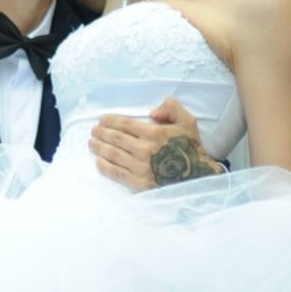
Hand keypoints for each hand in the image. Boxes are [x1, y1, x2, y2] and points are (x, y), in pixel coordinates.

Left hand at [90, 97, 208, 191]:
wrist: (199, 177)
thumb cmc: (191, 148)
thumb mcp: (187, 121)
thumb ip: (171, 108)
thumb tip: (152, 112)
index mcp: (154, 133)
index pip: (125, 125)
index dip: (111, 121)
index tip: (102, 120)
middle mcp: (144, 150)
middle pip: (115, 139)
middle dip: (102, 133)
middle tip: (94, 130)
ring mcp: (141, 168)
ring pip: (113, 155)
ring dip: (99, 147)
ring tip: (92, 143)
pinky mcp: (139, 183)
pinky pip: (117, 173)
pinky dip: (104, 166)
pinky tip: (98, 161)